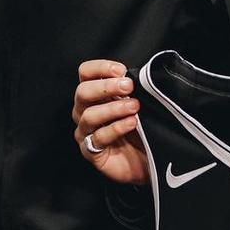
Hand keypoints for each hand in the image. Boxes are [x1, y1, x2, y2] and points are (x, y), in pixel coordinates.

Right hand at [72, 60, 147, 184]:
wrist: (147, 161)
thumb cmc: (140, 130)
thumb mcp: (137, 104)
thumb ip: (132, 90)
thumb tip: (138, 75)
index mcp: (94, 95)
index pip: (85, 73)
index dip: (100, 68)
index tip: (121, 70)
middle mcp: (85, 111)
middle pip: (83, 92)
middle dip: (106, 87)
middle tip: (128, 86)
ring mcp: (86, 132)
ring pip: (89, 115)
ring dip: (113, 108)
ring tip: (134, 106)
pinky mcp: (91, 152)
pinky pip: (98, 138)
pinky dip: (116, 128)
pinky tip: (131, 123)